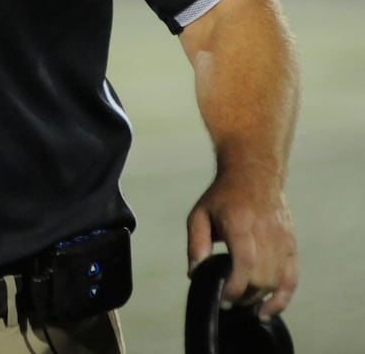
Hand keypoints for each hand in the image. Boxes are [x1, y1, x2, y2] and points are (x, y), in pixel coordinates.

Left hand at [186, 165, 297, 319]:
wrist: (254, 175)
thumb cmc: (222, 197)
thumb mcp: (199, 215)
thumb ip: (196, 244)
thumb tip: (194, 273)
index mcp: (240, 223)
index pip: (245, 262)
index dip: (235, 286)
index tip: (222, 299)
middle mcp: (265, 232)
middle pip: (262, 276)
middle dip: (244, 295)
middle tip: (228, 301)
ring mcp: (282, 240)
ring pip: (276, 280)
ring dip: (258, 297)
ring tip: (241, 301)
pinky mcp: (292, 245)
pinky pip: (292, 278)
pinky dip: (282, 298)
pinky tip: (267, 311)